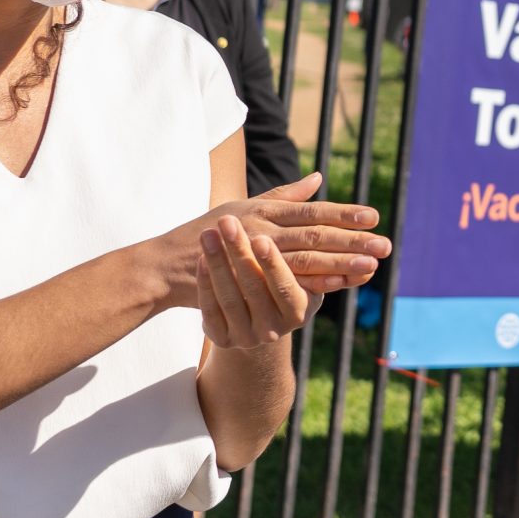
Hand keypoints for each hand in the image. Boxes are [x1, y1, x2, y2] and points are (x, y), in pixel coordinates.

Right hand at [155, 172, 391, 310]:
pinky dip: (313, 283)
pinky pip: (284, 281)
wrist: (166, 265)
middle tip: (385, 245)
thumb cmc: (205, 234)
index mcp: (263, 210)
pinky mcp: (246, 279)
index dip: (343, 213)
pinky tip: (339, 285)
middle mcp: (261, 227)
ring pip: (305, 258)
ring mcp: (252, 253)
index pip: (311, 211)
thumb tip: (319, 178)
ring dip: (341, 262)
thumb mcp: (243, 207)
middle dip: (352, 239)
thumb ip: (284, 195)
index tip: (373, 217)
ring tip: (371, 266)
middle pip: (315, 233)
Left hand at [196, 216, 310, 346]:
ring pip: (230, 298)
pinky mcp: (222, 339)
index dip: (273, 264)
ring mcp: (246, 336)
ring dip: (217, 263)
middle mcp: (275, 329)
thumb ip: (305, 231)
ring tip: (208, 232)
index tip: (261, 237)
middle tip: (228, 221)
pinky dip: (205, 284)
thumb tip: (317, 178)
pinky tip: (201, 258)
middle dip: (239, 253)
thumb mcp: (300, 268)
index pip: (286, 286)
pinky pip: (211, 311)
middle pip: (255, 289)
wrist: (256, 322)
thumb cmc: (282, 284)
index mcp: (298, 310)